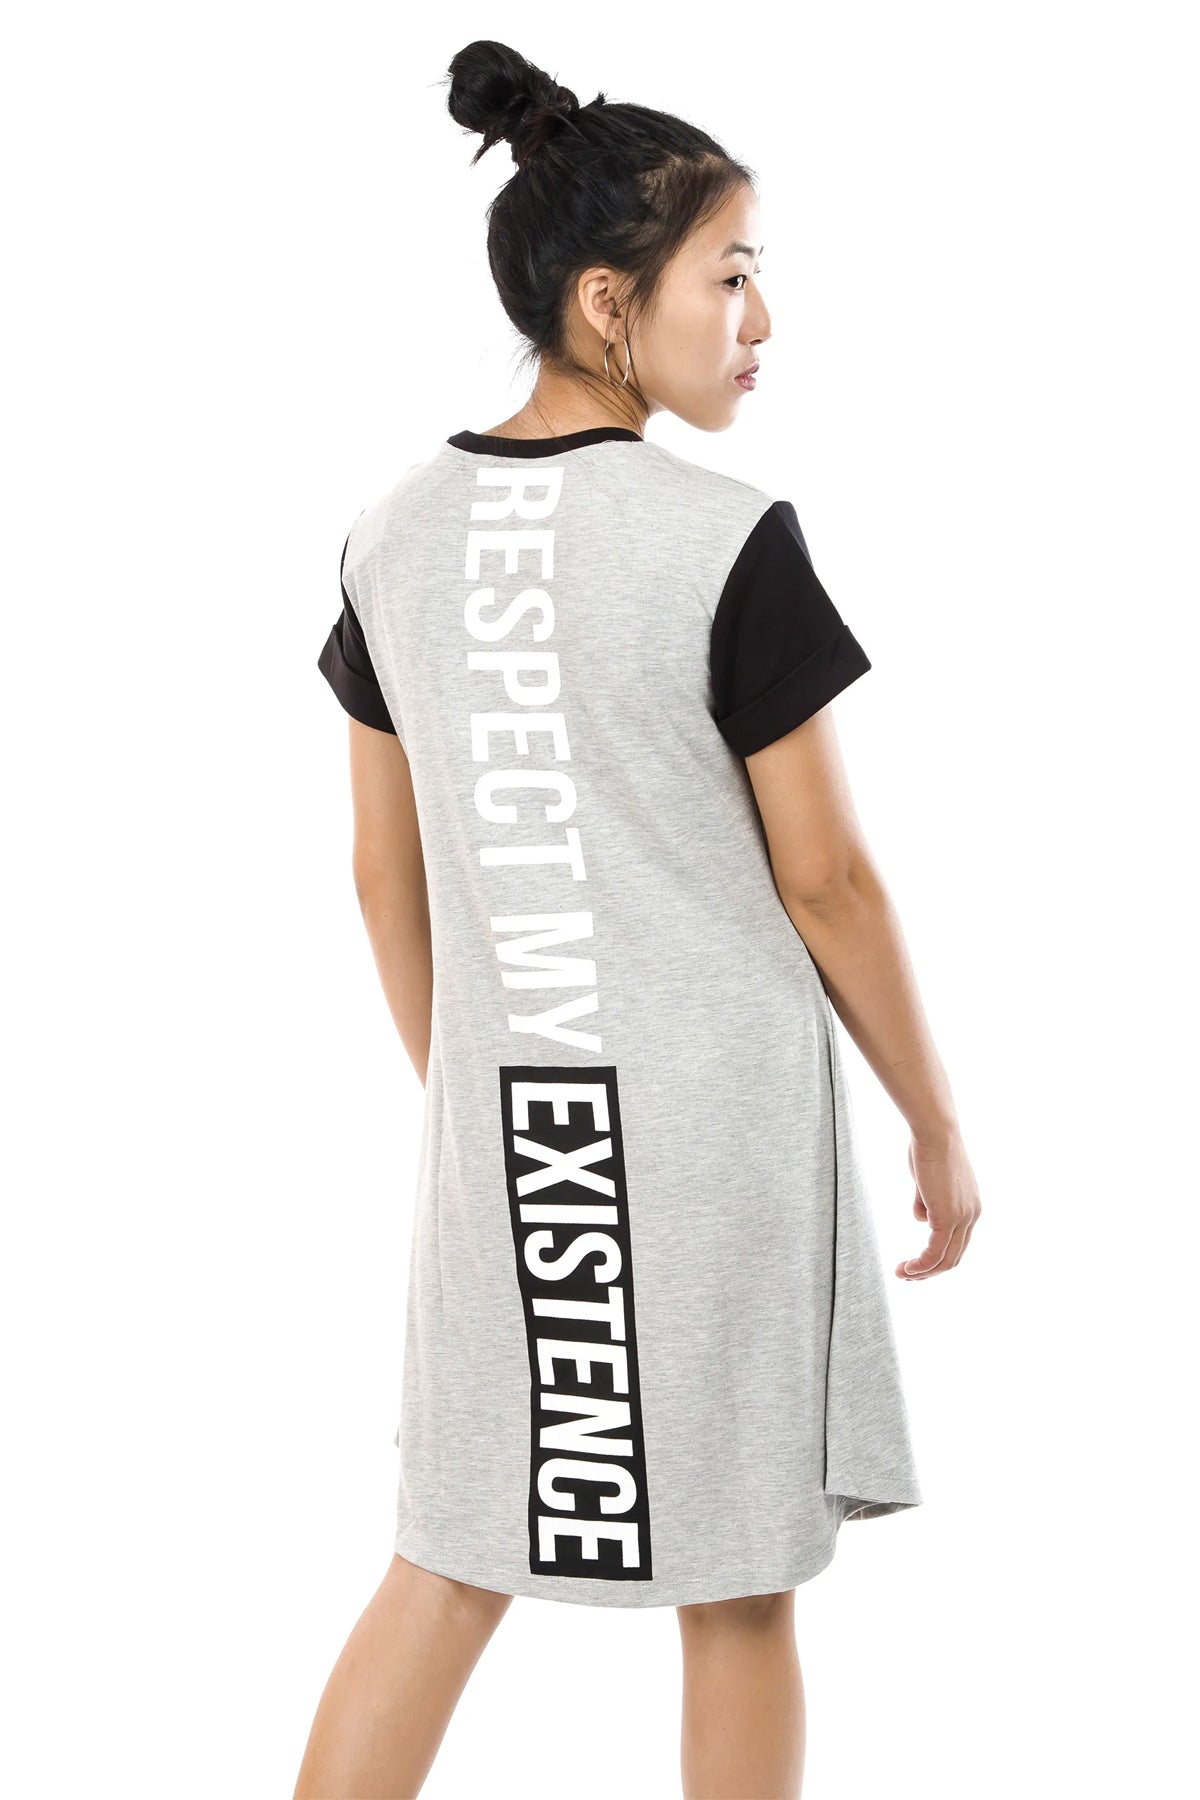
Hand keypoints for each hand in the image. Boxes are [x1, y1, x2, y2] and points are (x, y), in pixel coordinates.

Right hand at [896, 1130, 980, 1279]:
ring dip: (923, 1272)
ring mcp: (962, 1218)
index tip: (916, 1261)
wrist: (936, 1132)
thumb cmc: (928, 1148)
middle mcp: (971, 1215)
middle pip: (954, 1257)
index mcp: (970, 1207)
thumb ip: (926, 1202)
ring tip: (902, 1274)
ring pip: (945, 1259)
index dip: (937, 1256)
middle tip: (908, 1275)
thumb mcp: (928, 1181)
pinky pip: (934, 1252)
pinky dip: (921, 1265)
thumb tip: (922, 1219)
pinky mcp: (947, 1218)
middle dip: (930, 1271)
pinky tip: (907, 1268)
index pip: (957, 1243)